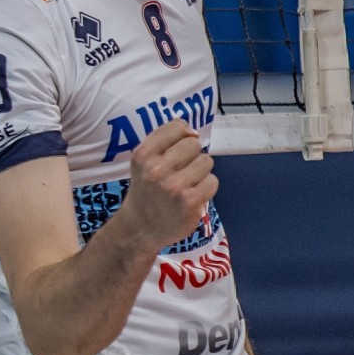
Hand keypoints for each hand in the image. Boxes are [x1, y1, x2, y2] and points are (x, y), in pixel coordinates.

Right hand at [118, 121, 216, 251]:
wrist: (141, 227)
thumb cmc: (146, 190)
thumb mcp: (144, 163)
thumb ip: (165, 143)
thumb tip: (193, 133)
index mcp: (143, 155)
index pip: (176, 127)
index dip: (182, 136)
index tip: (177, 150)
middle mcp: (157, 169)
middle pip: (194, 144)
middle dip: (192, 156)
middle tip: (182, 170)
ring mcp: (174, 186)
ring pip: (206, 161)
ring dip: (201, 172)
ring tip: (188, 183)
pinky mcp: (190, 202)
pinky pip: (212, 181)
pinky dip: (206, 188)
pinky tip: (194, 195)